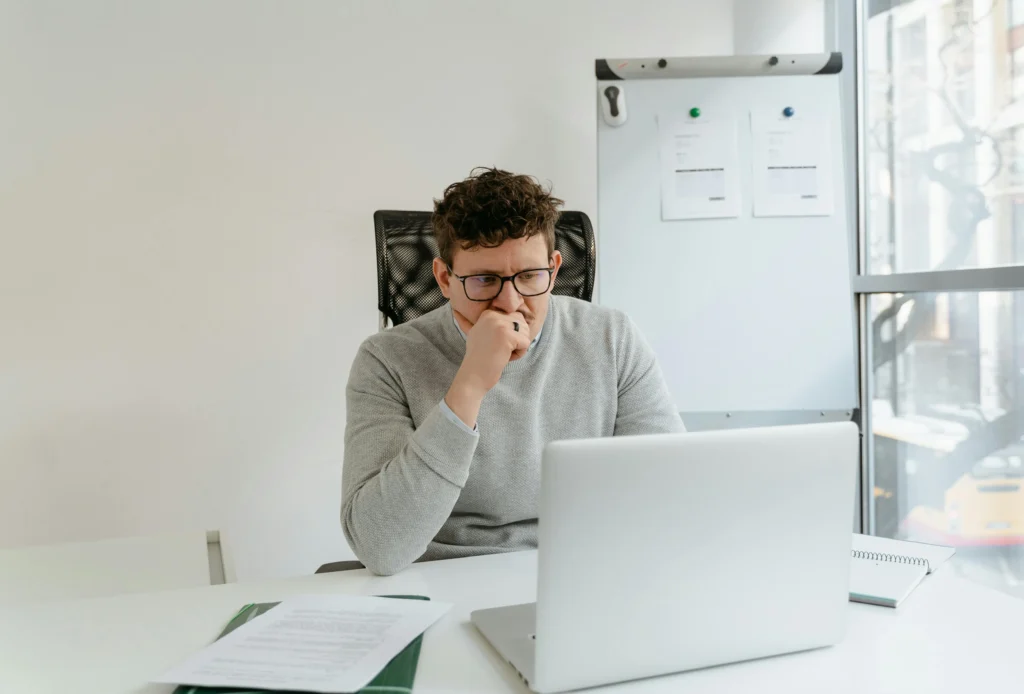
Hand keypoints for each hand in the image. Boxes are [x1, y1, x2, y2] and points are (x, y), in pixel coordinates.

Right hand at [445, 309, 530, 426]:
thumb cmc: (480, 359)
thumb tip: (519, 316)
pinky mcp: (508, 336)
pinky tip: (505, 358)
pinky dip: (519, 354)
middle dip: (517, 339)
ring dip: (518, 347)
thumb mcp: (482, 333)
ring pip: (525, 332)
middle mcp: (493, 315)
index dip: (511, 333)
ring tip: (501, 353)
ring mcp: (500, 325)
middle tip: (500, 350)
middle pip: (522, 323)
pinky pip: (526, 343)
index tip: (494, 344)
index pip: (515, 316)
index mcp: (488, 313)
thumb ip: (496, 323)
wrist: (473, 376)